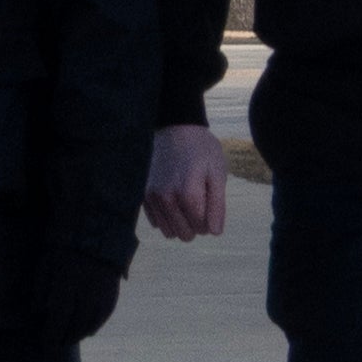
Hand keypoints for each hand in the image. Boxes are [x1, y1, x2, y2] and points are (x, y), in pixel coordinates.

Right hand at [143, 123, 229, 240]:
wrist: (175, 128)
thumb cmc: (201, 150)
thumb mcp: (217, 174)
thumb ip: (217, 205)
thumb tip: (214, 232)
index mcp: (188, 194)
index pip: (202, 228)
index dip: (210, 220)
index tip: (210, 202)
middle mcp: (166, 198)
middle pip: (184, 233)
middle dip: (195, 224)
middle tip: (199, 202)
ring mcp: (152, 197)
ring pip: (168, 231)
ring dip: (179, 222)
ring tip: (185, 202)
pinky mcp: (143, 194)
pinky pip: (155, 222)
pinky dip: (166, 217)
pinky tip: (173, 200)